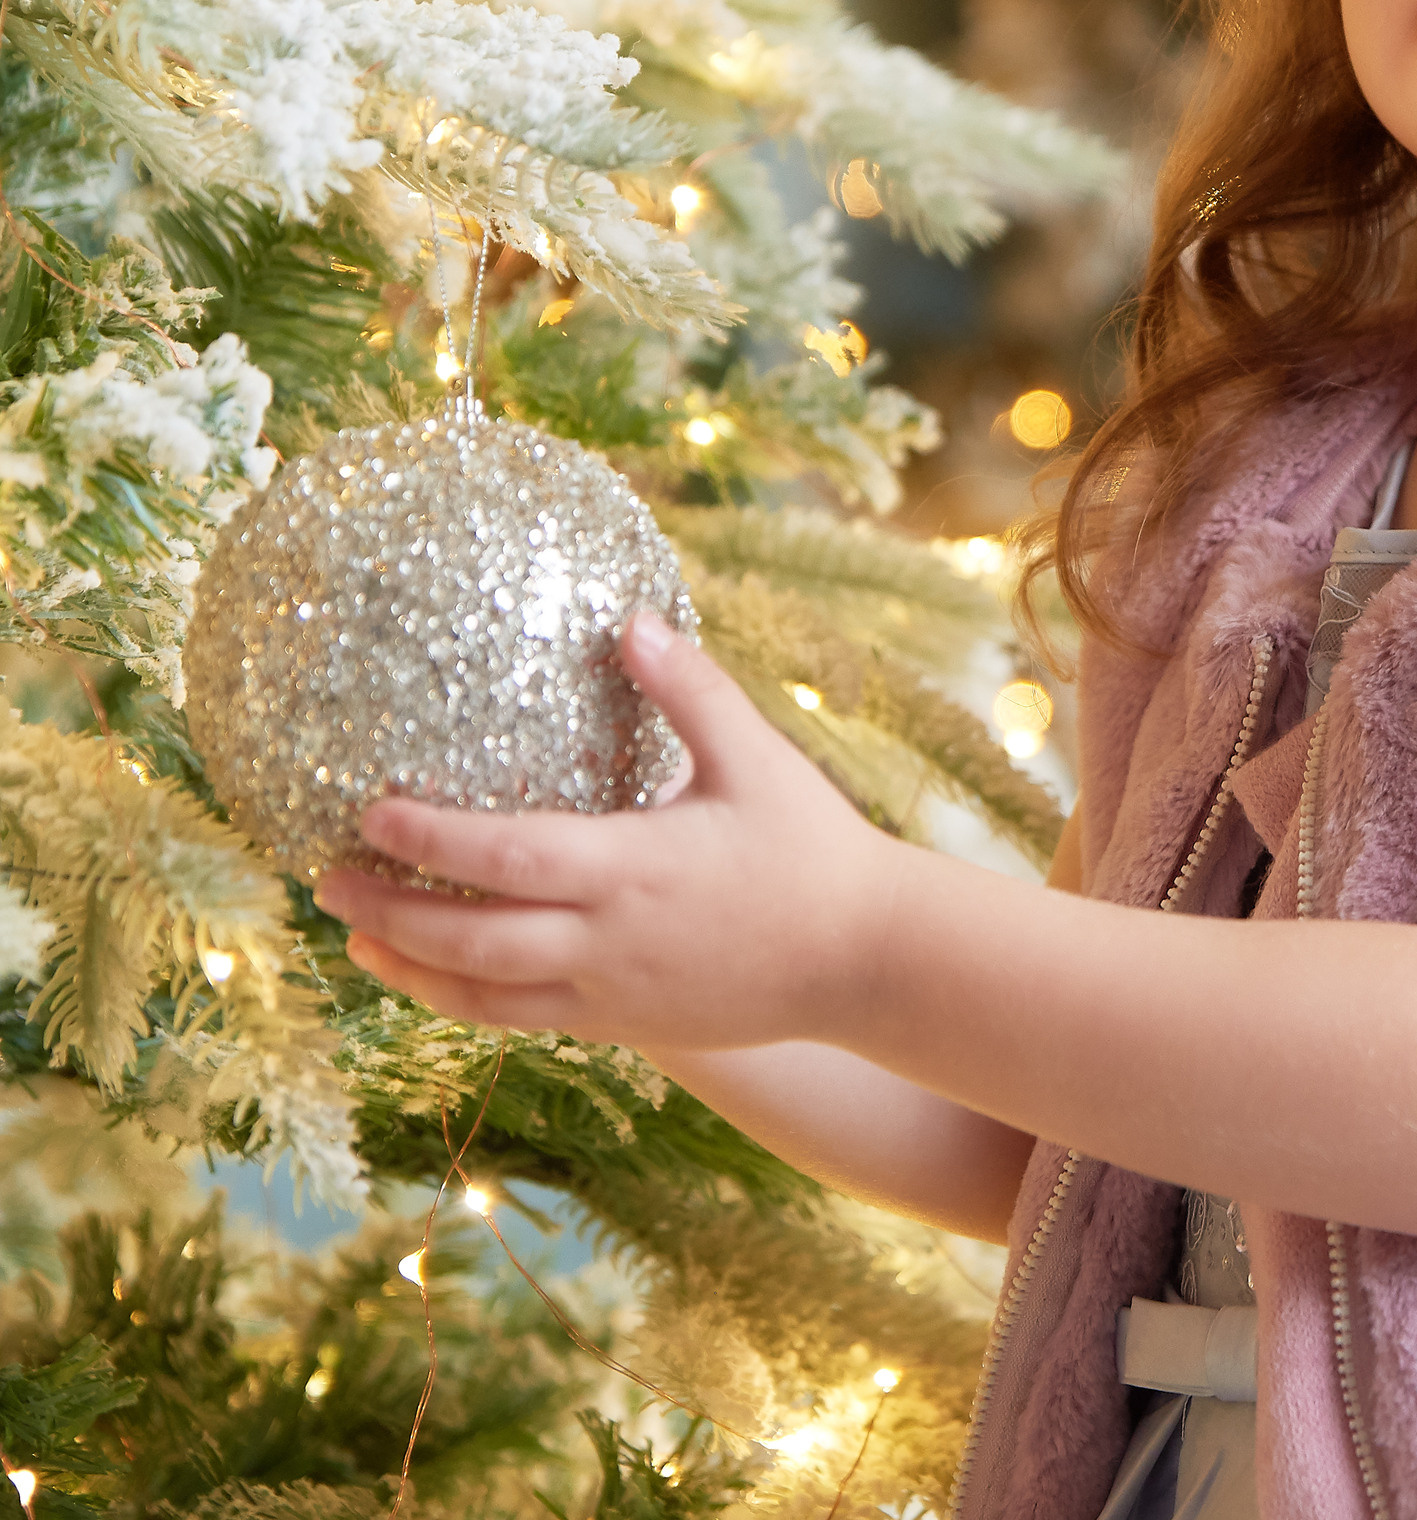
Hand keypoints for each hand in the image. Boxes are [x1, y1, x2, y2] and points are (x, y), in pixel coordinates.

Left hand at [314, 611, 890, 1047]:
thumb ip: (691, 691)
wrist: (862, 959)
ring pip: (481, 994)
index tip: (371, 812)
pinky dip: (461, 999)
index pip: (505, 860)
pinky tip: (434, 974)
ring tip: (353, 937)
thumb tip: (629, 620)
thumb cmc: (813, 848)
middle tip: (324, 878)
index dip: (429, 840)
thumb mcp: (758, 758)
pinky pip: (519, 1019)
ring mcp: (611, 995)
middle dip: (387, 911)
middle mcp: (608, 942)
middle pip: (469, 939)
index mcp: (634, 869)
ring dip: (407, 967)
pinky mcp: (624, 1025)